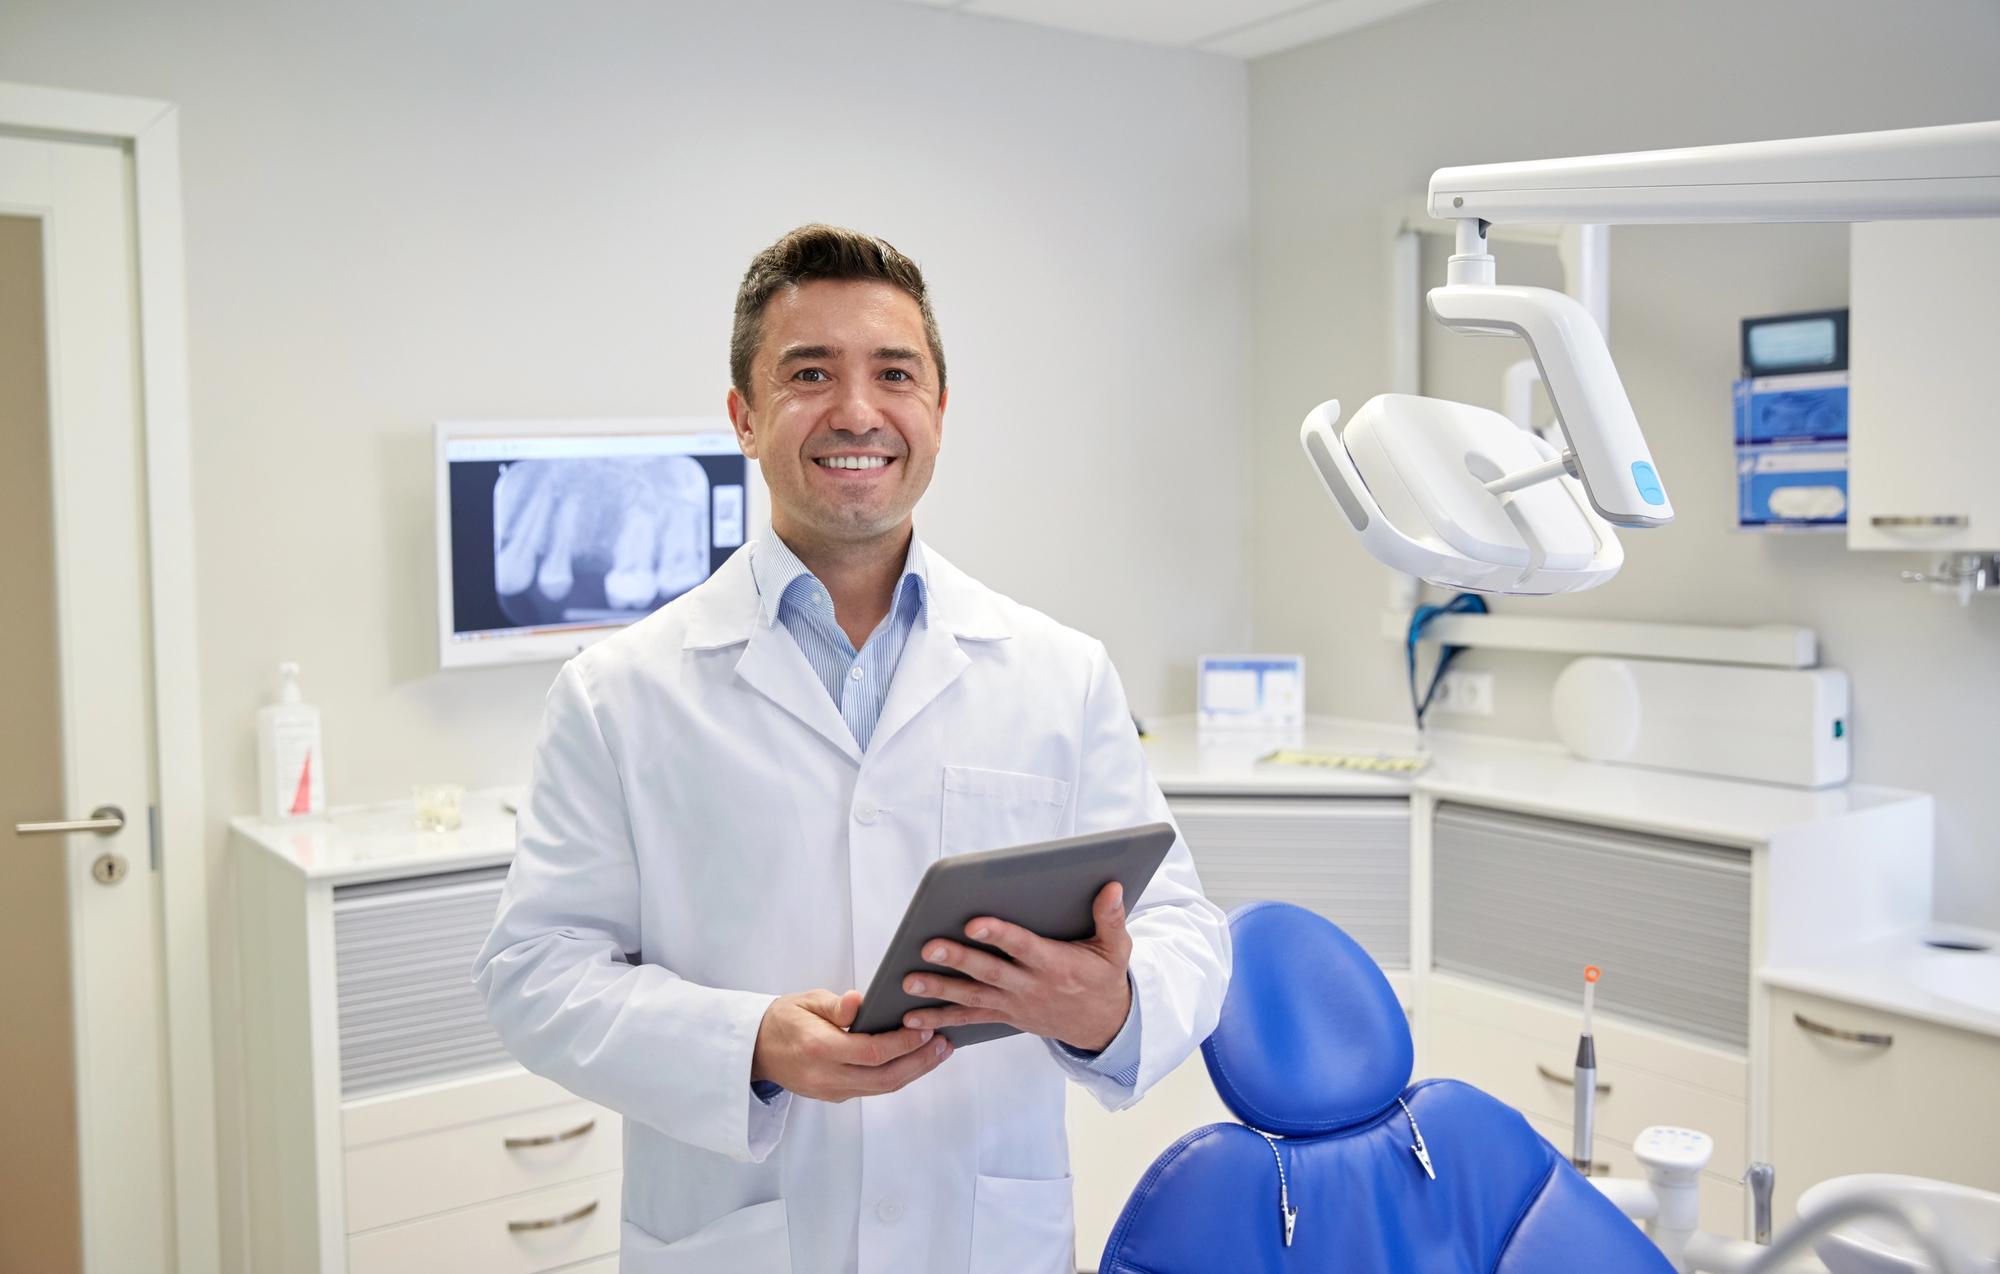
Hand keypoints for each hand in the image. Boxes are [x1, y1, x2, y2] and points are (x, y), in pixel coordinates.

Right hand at [750, 988, 952, 1101]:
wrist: (756, 1050)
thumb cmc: (783, 1019)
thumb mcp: (805, 1000)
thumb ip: (834, 1005)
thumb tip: (857, 1001)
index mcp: (817, 1049)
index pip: (871, 1052)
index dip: (903, 1043)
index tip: (926, 1028)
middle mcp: (825, 1077)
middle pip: (884, 1078)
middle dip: (919, 1062)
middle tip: (944, 1044)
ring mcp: (830, 1091)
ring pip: (882, 1088)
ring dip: (914, 1071)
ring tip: (938, 1052)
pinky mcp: (834, 1096)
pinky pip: (872, 1089)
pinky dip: (896, 1075)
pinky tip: (914, 1060)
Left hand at [899, 882, 1132, 1052]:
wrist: (1103, 1025)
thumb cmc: (1105, 979)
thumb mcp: (1115, 949)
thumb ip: (1111, 918)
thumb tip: (1112, 887)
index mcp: (1056, 965)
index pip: (1023, 946)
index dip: (999, 935)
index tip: (974, 923)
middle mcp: (1031, 986)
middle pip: (990, 972)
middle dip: (958, 960)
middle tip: (928, 948)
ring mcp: (1015, 1003)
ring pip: (973, 996)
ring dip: (939, 989)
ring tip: (908, 981)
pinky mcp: (1005, 1015)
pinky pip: (971, 1018)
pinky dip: (942, 1018)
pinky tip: (913, 1017)